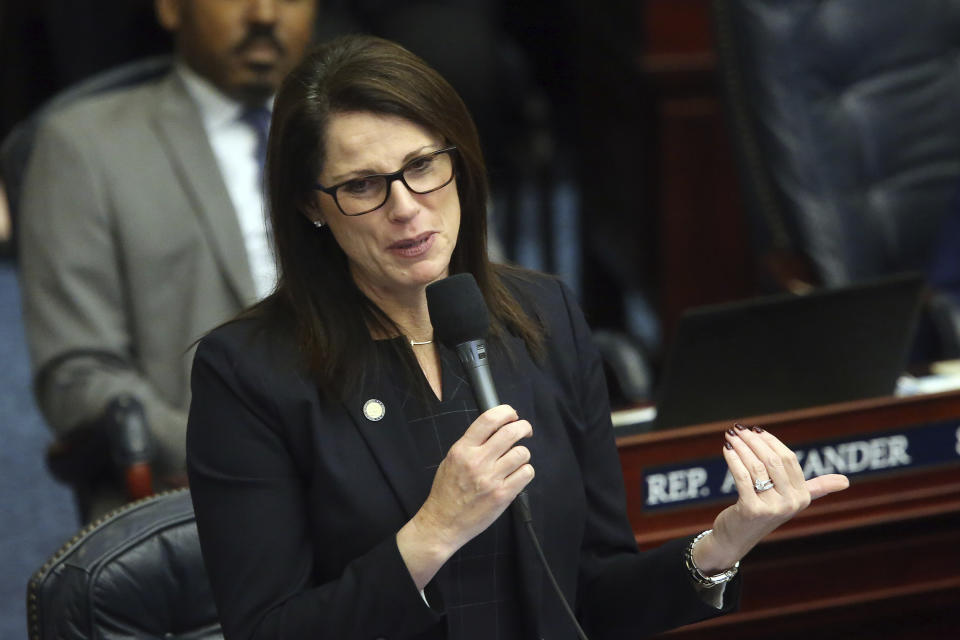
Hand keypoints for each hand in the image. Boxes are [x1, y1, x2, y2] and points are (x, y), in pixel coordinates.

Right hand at [397, 404, 533, 587]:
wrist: (443, 523)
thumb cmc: (446, 492)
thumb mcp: (451, 460)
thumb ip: (471, 444)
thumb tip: (495, 428)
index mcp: (462, 450)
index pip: (488, 419)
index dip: (506, 412)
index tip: (512, 415)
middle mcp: (477, 461)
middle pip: (511, 432)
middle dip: (523, 427)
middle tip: (525, 430)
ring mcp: (491, 479)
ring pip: (522, 453)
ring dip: (523, 453)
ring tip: (516, 459)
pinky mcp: (503, 495)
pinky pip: (526, 473)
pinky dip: (525, 471)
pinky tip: (517, 474)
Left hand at [693, 424, 848, 572]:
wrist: (736, 538)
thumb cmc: (762, 513)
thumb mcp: (790, 501)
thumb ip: (816, 489)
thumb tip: (846, 482)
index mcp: (802, 496)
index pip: (789, 459)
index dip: (770, 441)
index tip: (755, 430)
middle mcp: (791, 502)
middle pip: (772, 460)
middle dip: (753, 441)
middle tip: (738, 429)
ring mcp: (772, 508)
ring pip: (756, 467)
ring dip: (741, 447)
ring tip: (730, 437)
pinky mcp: (752, 510)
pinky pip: (742, 477)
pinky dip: (733, 460)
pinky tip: (726, 450)